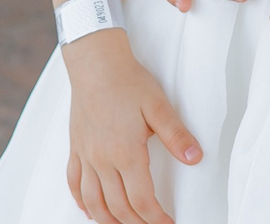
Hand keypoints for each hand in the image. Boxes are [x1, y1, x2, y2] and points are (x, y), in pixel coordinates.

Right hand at [62, 33, 199, 223]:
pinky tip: (89, 210)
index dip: (155, 219)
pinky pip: (74, 182)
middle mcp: (102, 159)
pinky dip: (81, 201)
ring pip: (93, 201)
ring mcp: (86, 155)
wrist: (95, 62)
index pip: (142, 201)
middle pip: (118, 207)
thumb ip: (177, 135)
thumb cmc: (127, 81)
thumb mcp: (159, 106)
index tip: (167, 223)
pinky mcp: (76, 147)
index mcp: (126, 152)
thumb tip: (195, 158)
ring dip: (108, 221)